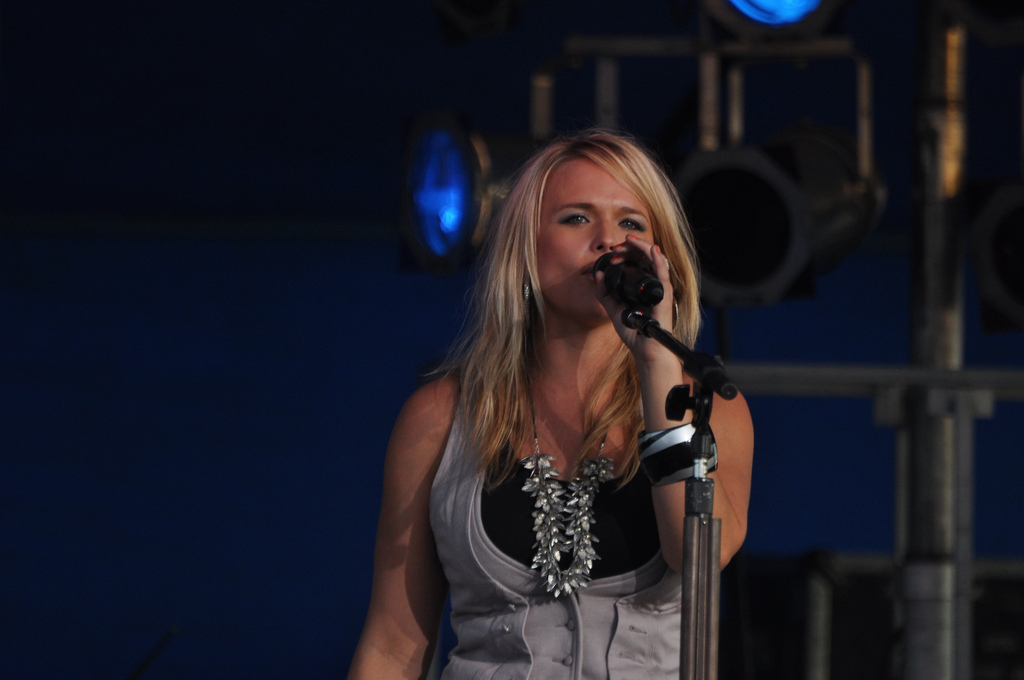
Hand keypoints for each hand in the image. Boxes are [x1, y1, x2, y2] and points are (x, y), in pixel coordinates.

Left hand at [593, 234, 675, 365]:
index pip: (638, 261)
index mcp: (643, 286)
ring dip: (641, 248)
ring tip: (628, 242)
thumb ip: (604, 293)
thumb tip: (596, 275)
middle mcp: (653, 284)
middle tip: (617, 246)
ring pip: (655, 260)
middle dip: (631, 248)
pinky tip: (652, 249)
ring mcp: (660, 289)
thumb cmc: (635, 332)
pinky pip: (663, 274)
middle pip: (646, 257)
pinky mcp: (665, 296)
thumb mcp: (614, 310)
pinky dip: (658, 260)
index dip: (625, 254)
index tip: (612, 254)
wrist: (646, 350)